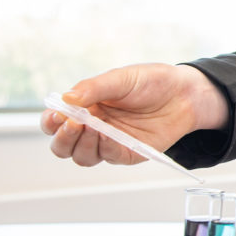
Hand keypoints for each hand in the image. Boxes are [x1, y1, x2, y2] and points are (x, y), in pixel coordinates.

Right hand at [40, 63, 227, 167]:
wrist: (184, 93)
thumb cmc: (152, 82)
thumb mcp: (120, 78)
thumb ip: (93, 88)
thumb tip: (66, 99)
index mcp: (85, 107)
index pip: (56, 122)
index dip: (50, 123)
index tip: (55, 116)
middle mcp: (93, 127)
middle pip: (63, 146)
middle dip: (63, 138)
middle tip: (72, 124)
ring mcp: (110, 142)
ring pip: (83, 156)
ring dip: (82, 145)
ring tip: (91, 128)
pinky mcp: (128, 152)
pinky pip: (110, 157)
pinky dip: (106, 148)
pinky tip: (108, 137)